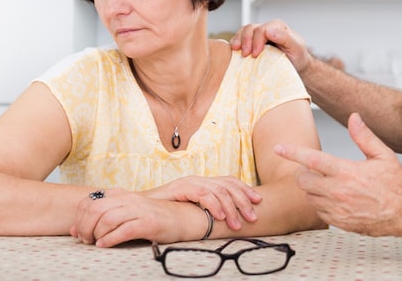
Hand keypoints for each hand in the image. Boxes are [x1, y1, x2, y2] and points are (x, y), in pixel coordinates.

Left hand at [71, 188, 188, 246]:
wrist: (181, 218)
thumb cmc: (150, 218)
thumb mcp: (124, 214)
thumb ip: (100, 219)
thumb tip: (74, 230)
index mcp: (120, 194)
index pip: (89, 201)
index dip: (79, 218)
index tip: (80, 232)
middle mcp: (128, 199)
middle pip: (95, 209)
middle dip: (85, 227)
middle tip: (86, 239)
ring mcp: (139, 210)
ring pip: (107, 218)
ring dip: (96, 234)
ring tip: (96, 242)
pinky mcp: (148, 223)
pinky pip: (124, 230)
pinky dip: (110, 239)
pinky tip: (105, 245)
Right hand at [143, 176, 262, 230]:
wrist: (142, 206)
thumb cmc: (168, 209)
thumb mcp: (192, 207)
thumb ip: (208, 207)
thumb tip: (229, 216)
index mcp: (204, 181)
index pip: (229, 181)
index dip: (245, 189)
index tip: (258, 201)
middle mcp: (199, 179)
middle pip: (227, 185)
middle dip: (243, 200)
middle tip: (253, 216)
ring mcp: (190, 182)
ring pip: (218, 191)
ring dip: (230, 208)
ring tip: (237, 223)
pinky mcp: (180, 188)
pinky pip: (202, 194)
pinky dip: (213, 205)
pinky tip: (220, 216)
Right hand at [230, 20, 312, 71]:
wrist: (296, 65)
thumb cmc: (297, 56)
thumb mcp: (296, 47)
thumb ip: (285, 38)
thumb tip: (269, 31)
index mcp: (277, 26)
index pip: (262, 29)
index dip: (257, 41)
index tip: (256, 54)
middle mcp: (267, 28)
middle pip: (251, 28)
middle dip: (246, 41)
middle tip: (245, 54)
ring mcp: (258, 34)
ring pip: (244, 31)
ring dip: (238, 40)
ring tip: (235, 50)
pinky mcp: (252, 42)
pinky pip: (241, 38)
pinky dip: (236, 43)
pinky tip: (234, 51)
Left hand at [274, 113, 401, 235]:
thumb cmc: (396, 184)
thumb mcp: (383, 155)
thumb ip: (364, 136)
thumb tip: (353, 117)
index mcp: (347, 172)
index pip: (312, 160)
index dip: (292, 152)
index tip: (279, 147)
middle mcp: (339, 192)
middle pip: (304, 181)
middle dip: (303, 172)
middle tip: (312, 169)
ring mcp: (338, 210)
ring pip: (309, 197)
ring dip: (312, 189)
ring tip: (328, 183)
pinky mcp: (339, 223)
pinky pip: (319, 211)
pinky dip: (320, 203)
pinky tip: (335, 198)